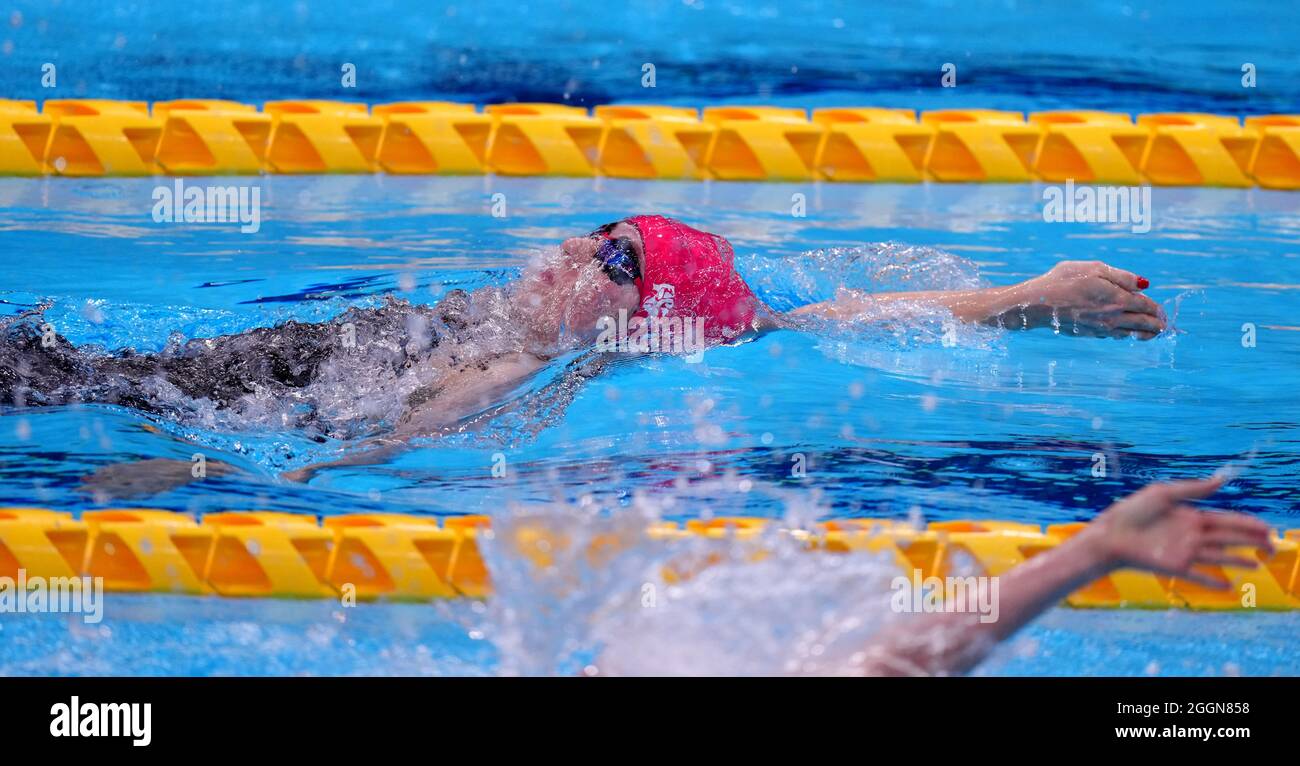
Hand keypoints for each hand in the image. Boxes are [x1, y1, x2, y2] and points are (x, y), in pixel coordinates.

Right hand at [1012, 261, 1164, 338]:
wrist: (1037, 304)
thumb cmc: (1063, 280)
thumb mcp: (1094, 269)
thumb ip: (1122, 276)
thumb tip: (1145, 284)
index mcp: (1117, 299)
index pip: (1147, 307)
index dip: (1158, 310)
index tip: (1163, 312)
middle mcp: (1113, 317)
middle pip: (1143, 324)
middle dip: (1157, 325)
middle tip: (1164, 327)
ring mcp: (1102, 328)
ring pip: (1131, 334)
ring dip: (1145, 334)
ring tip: (1153, 333)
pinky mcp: (1090, 334)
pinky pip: (1115, 336)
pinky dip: (1126, 335)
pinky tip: (1126, 332)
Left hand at [1080, 476, 1273, 587]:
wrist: (1110, 534)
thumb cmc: (1132, 511)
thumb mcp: (1163, 494)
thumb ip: (1193, 489)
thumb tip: (1222, 479)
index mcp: (1191, 517)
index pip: (1226, 521)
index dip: (1248, 524)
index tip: (1268, 529)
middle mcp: (1192, 536)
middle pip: (1228, 539)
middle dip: (1252, 542)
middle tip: (1273, 547)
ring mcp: (1185, 552)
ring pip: (1219, 557)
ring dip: (1239, 561)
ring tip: (1258, 566)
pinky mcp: (1175, 568)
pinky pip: (1199, 576)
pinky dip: (1214, 582)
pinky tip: (1229, 587)